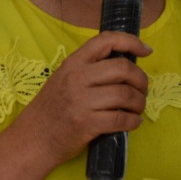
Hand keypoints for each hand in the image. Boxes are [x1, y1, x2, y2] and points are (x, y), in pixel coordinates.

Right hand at [16, 31, 150, 167]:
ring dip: (139, 103)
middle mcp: (77, 78)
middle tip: (142, 90)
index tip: (146, 51)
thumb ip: (89, 70)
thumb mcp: (64, 79)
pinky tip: (132, 122)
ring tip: (137, 108)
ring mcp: (82, 101)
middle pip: (123, 69)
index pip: (106, 41)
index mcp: (73, 63)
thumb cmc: (51, 108)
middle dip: (141, 80)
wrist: (34, 138)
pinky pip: (122, 119)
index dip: (131, 42)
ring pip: (126, 95)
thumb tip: (125, 66)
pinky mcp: (87, 124)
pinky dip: (133, 121)